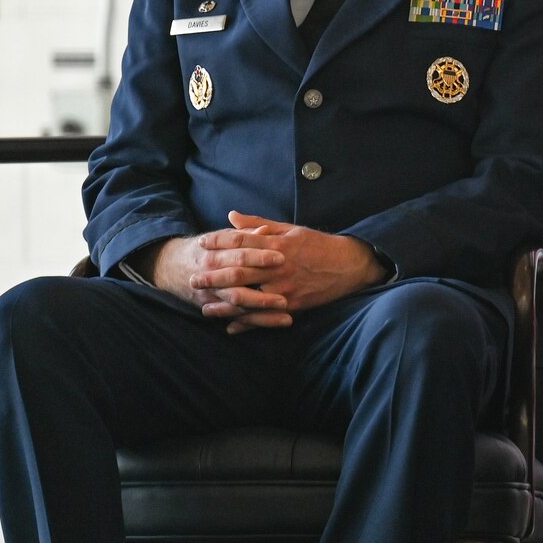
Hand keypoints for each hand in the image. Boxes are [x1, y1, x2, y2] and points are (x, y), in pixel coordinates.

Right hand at [145, 231, 291, 330]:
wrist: (169, 265)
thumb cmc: (206, 248)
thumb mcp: (222, 238)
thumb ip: (245, 235)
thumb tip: (266, 230)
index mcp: (215, 251)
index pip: (238, 252)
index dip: (259, 255)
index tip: (282, 257)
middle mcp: (210, 273)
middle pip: (237, 278)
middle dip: (260, 278)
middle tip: (287, 281)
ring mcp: (210, 292)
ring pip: (236, 300)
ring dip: (261, 305)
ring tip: (286, 306)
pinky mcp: (212, 307)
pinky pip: (235, 315)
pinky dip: (254, 320)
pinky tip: (276, 320)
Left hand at [190, 212, 386, 330]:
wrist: (349, 265)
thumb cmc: (318, 245)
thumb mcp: (291, 229)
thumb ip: (259, 224)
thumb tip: (231, 216)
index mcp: (277, 245)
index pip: (240, 242)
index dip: (218, 242)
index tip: (201, 245)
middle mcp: (278, 267)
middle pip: (239, 272)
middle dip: (214, 276)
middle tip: (193, 278)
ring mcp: (285, 288)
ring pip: (248, 298)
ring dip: (224, 304)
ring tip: (204, 307)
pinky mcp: (293, 304)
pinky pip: (265, 316)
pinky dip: (247, 323)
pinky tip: (231, 326)